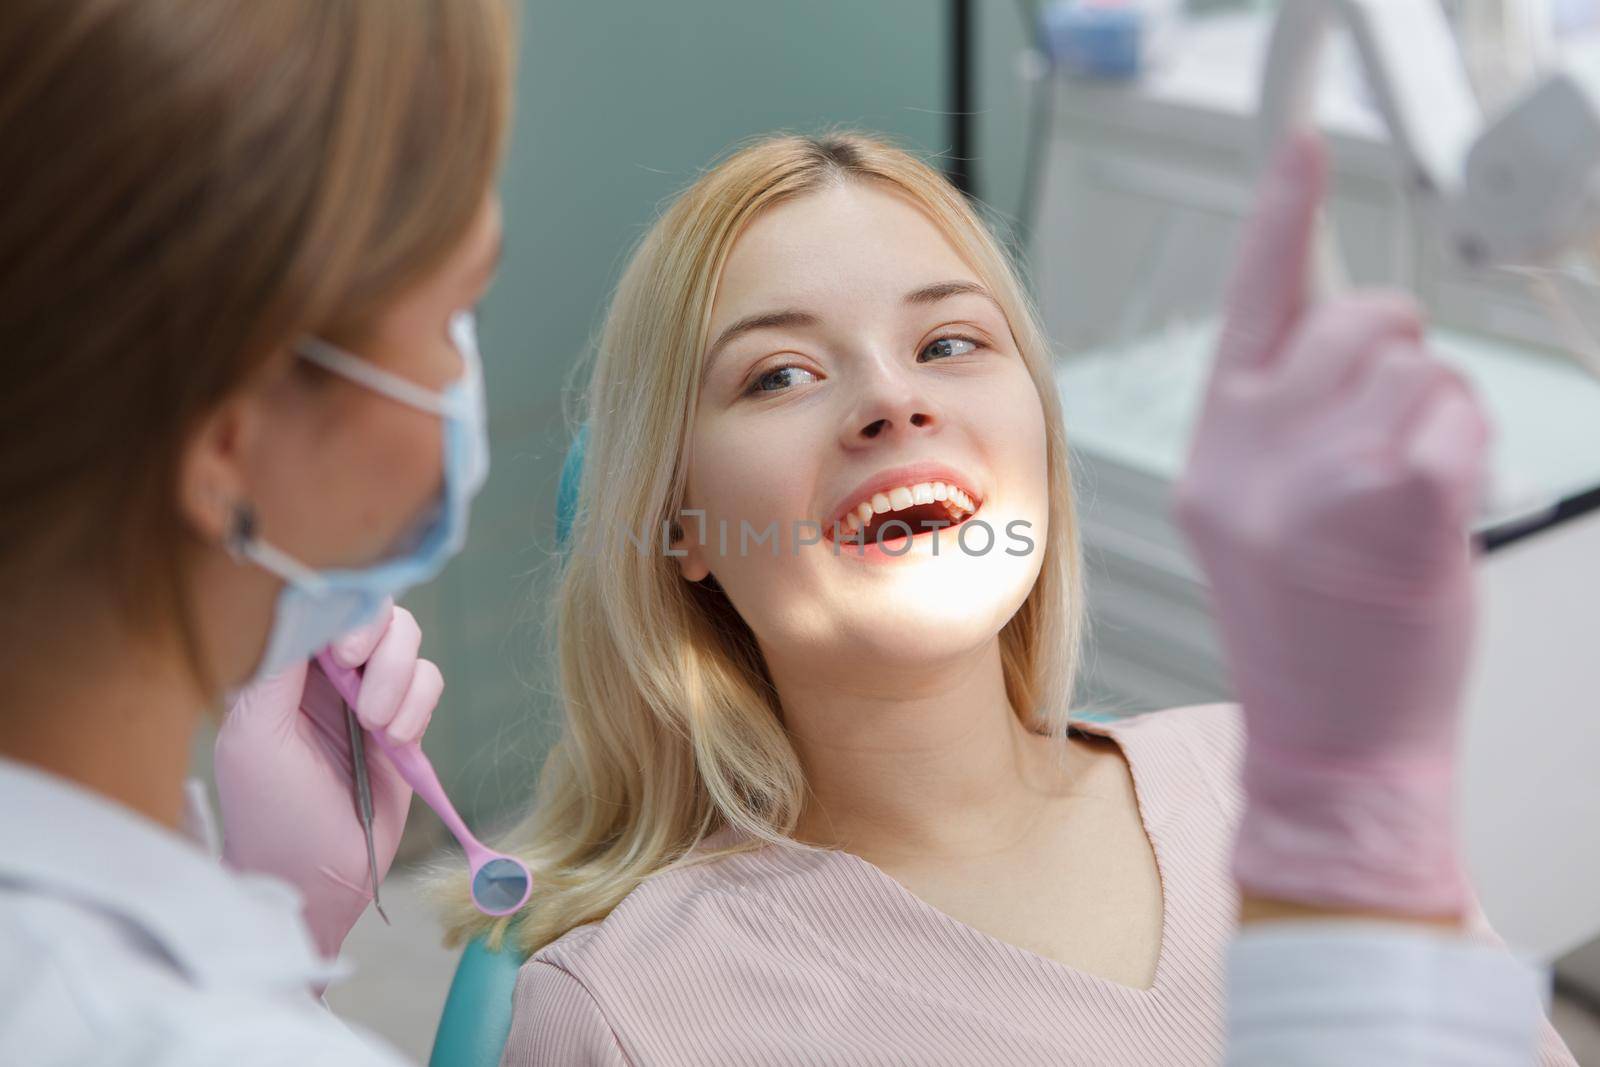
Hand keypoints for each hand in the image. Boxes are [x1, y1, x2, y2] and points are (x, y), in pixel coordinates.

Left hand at [215, 601, 442, 957]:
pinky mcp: (406, 721)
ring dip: (400, 680)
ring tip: (378, 728)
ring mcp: (369, 695)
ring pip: (407, 642)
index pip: (322, 604)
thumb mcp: (253, 736)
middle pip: (375, 611)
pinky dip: (421, 705)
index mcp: (283, 668)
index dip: (343, 612)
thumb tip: (306, 603)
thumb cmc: (270, 812)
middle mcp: (327, 673)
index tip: (343, 652)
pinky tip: (397, 742)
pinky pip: (430, 682)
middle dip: (378, 646)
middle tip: (362, 690)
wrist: (317, 878)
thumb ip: (275, 666)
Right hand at [1174, 133, 1491, 917]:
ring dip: (1439, 414)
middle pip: (1364, 315)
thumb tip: (1347, 323)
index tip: (1303, 144)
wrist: (1331, 746)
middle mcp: (1251, 452)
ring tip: (1408, 496)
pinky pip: (1457, 414)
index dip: (1283, 212)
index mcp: (1215, 450)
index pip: (1252, 302)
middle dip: (1402, 354)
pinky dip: (1468, 453)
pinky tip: (1434, 515)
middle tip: (1394, 433)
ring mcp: (1315, 474)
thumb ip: (1284, 418)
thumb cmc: (1311, 636)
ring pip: (1419, 361)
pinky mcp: (1392, 499)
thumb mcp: (1260, 517)